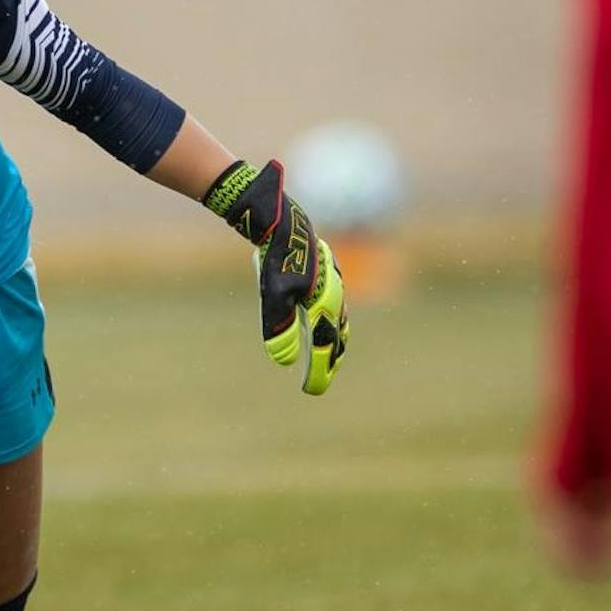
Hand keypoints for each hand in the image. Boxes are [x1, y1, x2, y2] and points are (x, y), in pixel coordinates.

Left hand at [208, 159, 349, 394]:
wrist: (280, 219)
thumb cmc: (276, 258)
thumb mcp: (274, 295)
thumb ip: (280, 328)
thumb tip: (284, 361)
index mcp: (326, 304)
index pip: (325, 347)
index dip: (319, 371)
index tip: (312, 391)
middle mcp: (333, 295)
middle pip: (336, 334)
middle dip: (330, 358)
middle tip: (323, 379)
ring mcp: (330, 281)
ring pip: (336, 316)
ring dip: (333, 336)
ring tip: (329, 351)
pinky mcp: (321, 271)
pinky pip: (329, 300)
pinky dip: (328, 315)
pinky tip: (319, 314)